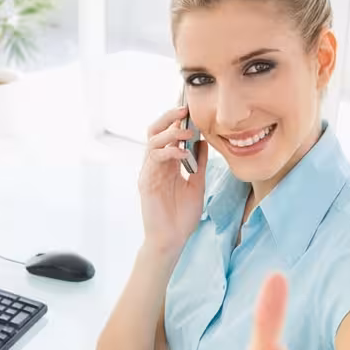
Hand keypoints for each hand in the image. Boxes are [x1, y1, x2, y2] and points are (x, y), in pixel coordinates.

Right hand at [139, 106, 207, 256]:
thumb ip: (200, 164)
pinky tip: (184, 153)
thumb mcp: (198, 184)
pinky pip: (154, 158)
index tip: (191, 110)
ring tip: (187, 132)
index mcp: (168, 164)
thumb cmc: (182, 216)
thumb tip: (204, 141)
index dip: (177, 121)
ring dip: (170, 132)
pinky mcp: (146, 181)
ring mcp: (149, 172)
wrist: (172, 239)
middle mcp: (156, 165)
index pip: (168, 135)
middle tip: (184, 110)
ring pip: (152, 141)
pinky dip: (169, 151)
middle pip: (155, 131)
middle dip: (168, 118)